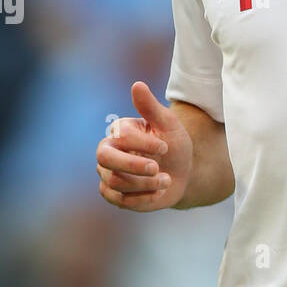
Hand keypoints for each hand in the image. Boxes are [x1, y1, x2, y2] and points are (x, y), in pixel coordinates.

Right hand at [96, 81, 192, 210]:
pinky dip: (143, 198)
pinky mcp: (113, 195)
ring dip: (146, 184)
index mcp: (118, 131)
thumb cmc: (174, 145)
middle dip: (133, 166)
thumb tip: (137, 85)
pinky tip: (158, 192)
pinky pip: (121, 200)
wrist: (182, 173)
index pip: (120, 137)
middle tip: (157, 169)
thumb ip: (151, 107)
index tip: (165, 146)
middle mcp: (107, 151)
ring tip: (167, 180)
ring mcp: (107, 174)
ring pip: (115, 182)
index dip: (143, 144)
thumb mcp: (168, 125)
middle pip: (104, 159)